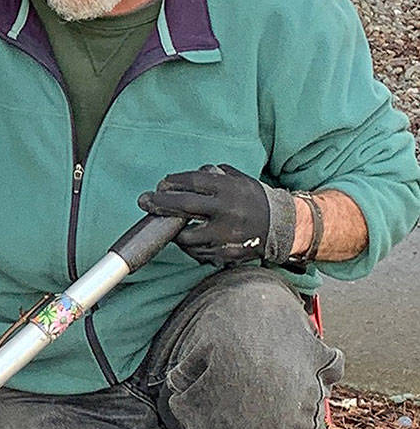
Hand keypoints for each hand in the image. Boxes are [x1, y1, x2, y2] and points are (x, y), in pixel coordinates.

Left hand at [137, 164, 296, 266]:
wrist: (285, 225)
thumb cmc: (255, 199)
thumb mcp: (239, 180)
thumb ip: (215, 175)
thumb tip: (188, 176)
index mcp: (229, 189)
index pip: (192, 182)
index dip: (172, 183)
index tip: (160, 185)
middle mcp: (227, 210)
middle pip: (184, 206)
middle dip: (160, 204)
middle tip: (144, 202)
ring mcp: (227, 234)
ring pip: (187, 236)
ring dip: (173, 231)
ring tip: (167, 225)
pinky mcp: (228, 253)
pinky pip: (199, 253)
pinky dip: (189, 247)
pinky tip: (185, 240)